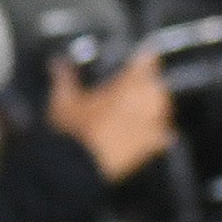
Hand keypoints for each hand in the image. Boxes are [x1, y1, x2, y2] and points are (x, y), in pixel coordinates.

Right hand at [49, 51, 172, 181]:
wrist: (78, 168)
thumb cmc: (73, 131)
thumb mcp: (63, 99)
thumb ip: (64, 77)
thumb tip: (58, 62)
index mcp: (126, 86)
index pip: (146, 62)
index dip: (145, 57)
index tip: (146, 53)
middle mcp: (144, 103)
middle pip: (157, 85)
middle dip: (149, 82)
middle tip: (137, 83)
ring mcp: (150, 126)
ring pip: (163, 108)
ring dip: (156, 105)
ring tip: (145, 105)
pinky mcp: (149, 148)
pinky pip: (163, 136)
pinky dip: (161, 133)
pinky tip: (157, 134)